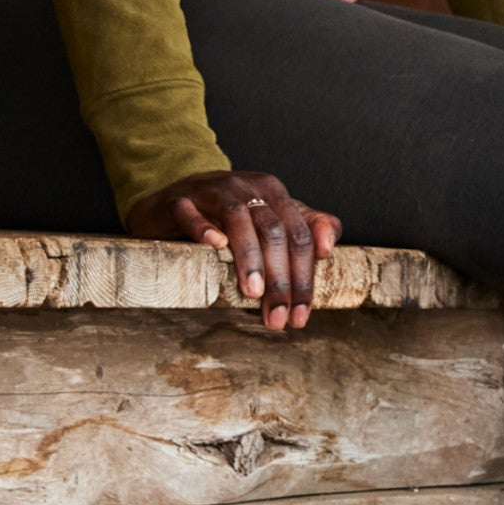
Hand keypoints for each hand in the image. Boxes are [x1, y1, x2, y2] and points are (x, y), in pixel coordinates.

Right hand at [126, 169, 341, 330]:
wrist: (175, 201)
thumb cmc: (230, 217)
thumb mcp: (273, 220)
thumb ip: (309, 230)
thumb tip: (327, 249)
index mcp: (274, 193)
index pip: (299, 236)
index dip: (304, 277)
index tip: (299, 315)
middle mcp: (247, 187)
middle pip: (274, 231)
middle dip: (279, 278)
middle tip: (277, 316)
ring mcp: (212, 191)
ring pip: (238, 219)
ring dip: (249, 257)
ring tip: (253, 293)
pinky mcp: (180, 200)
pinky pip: (191, 212)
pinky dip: (204, 227)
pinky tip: (215, 246)